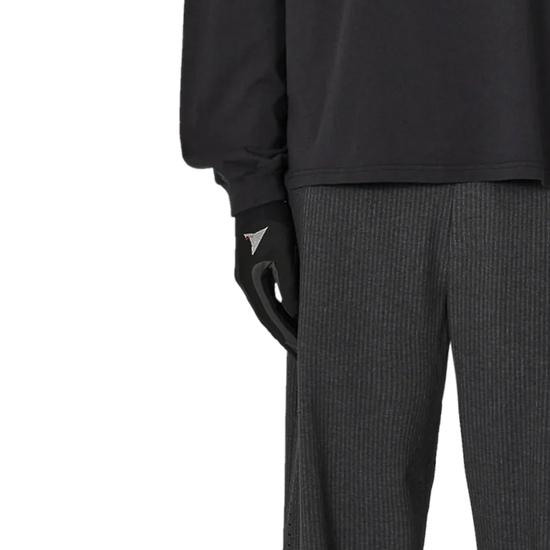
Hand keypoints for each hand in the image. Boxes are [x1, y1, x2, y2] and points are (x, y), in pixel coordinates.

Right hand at [230, 200, 299, 354]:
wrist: (255, 197)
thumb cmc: (271, 222)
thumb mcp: (284, 253)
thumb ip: (289, 284)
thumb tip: (296, 313)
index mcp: (251, 282)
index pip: (272, 318)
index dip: (287, 335)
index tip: (301, 351)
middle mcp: (246, 282)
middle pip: (268, 317)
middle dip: (285, 334)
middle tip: (302, 353)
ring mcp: (248, 275)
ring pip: (267, 308)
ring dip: (282, 323)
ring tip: (298, 339)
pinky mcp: (254, 268)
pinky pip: (267, 296)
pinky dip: (279, 308)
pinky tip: (291, 314)